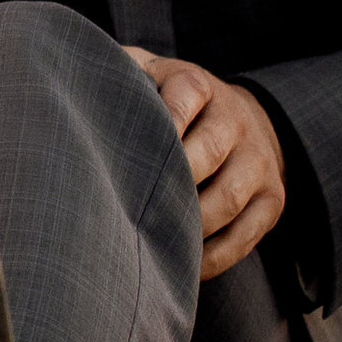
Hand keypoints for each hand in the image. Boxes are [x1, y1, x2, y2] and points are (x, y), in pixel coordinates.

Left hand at [122, 49, 285, 280]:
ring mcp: (258, 161)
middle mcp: (234, 119)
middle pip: (209, 150)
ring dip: (189, 225)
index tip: (134, 146)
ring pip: (228, 198)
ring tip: (150, 243)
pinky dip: (212, 257)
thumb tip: (69, 79)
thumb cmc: (169, 102)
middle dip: (172, 180)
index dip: (163, 118)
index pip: (187, 93)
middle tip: (131, 207)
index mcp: (198, 84)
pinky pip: (245, 235)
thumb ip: (117, 73)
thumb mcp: (147, 74)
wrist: (241, 118)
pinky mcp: (272, 199)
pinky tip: (181, 267)